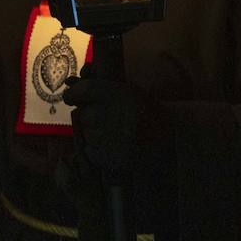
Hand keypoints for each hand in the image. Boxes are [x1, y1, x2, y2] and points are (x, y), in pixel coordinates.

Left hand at [61, 68, 168, 184]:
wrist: (170, 138)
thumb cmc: (146, 110)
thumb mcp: (127, 91)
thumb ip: (98, 85)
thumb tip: (69, 81)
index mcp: (114, 93)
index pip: (79, 91)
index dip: (74, 95)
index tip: (75, 99)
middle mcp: (107, 115)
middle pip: (83, 115)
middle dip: (93, 117)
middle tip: (112, 120)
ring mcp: (107, 138)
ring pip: (87, 134)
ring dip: (96, 134)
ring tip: (118, 134)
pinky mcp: (108, 158)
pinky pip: (90, 152)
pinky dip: (98, 151)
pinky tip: (116, 146)